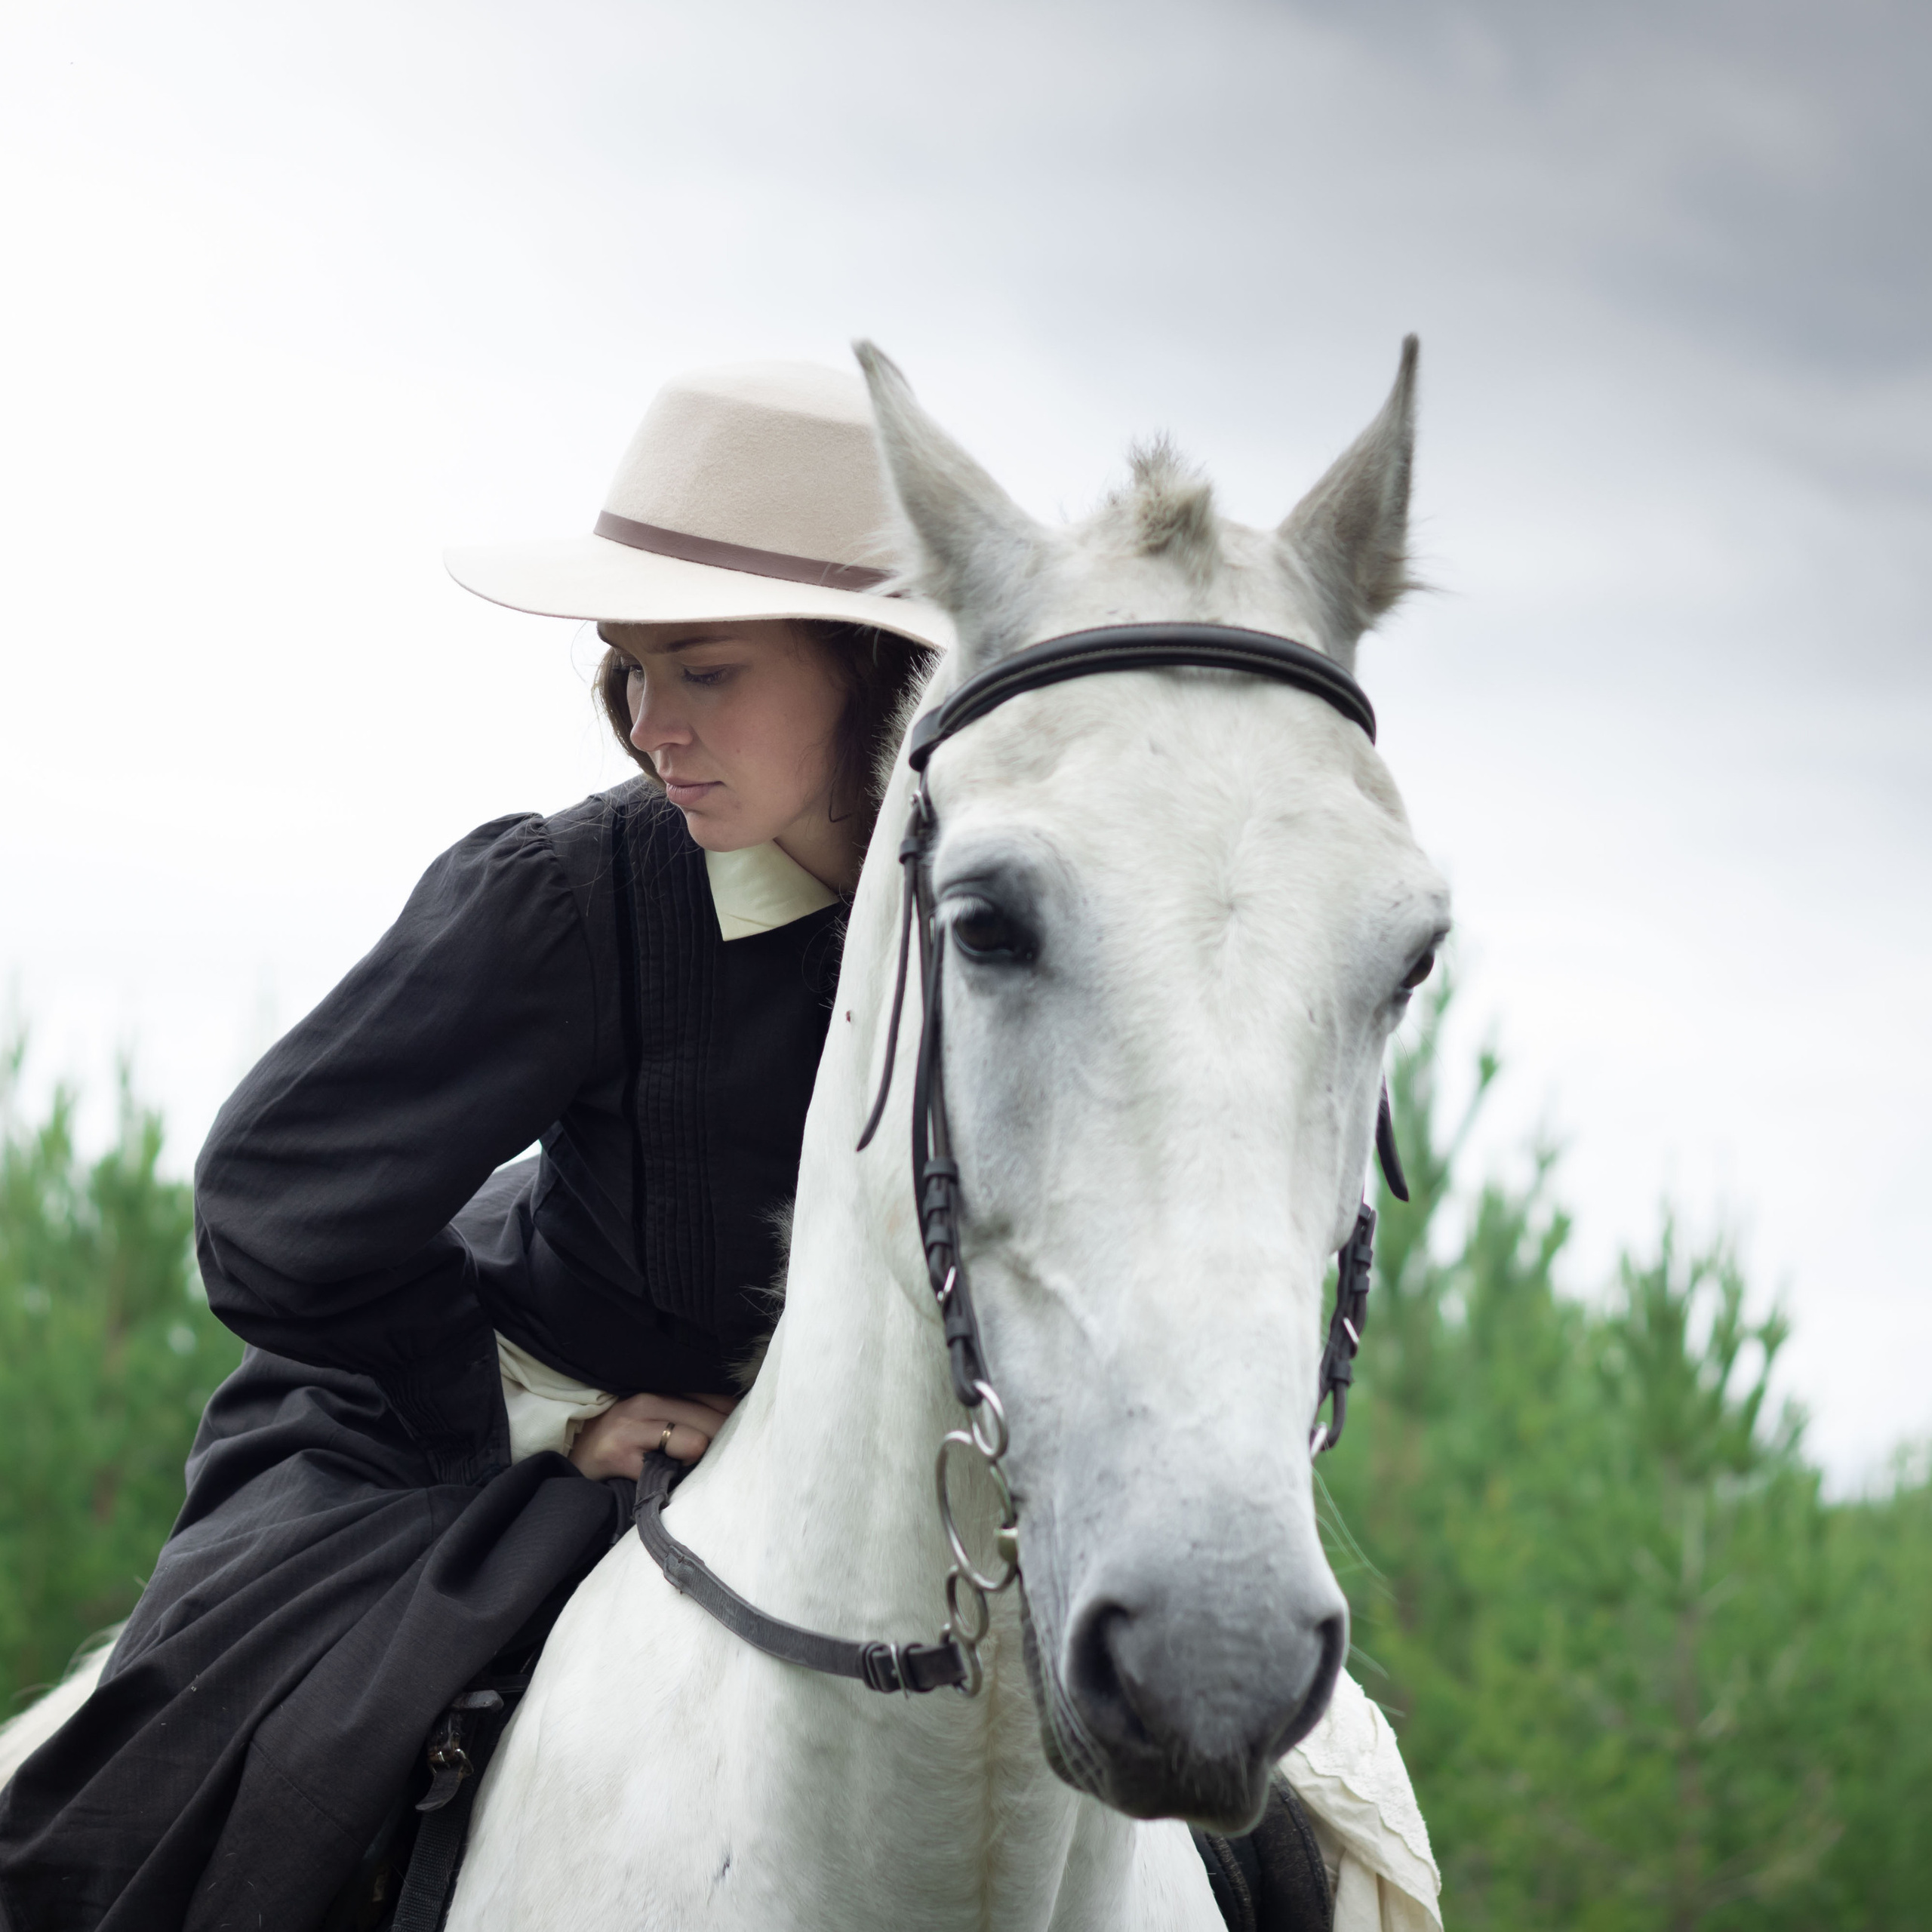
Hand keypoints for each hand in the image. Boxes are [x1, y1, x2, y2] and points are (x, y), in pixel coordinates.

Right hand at [569, 1391, 737, 1480]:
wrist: (573, 1456)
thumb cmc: (622, 1435)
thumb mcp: (653, 1413)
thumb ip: (688, 1410)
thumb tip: (735, 1417)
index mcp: (659, 1388)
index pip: (716, 1397)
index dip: (734, 1418)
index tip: (741, 1433)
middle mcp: (646, 1401)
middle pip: (713, 1419)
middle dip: (724, 1441)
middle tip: (723, 1458)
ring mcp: (631, 1428)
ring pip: (697, 1441)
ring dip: (701, 1460)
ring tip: (689, 1467)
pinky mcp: (620, 1456)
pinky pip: (669, 1469)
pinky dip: (675, 1478)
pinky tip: (667, 1479)